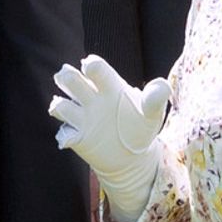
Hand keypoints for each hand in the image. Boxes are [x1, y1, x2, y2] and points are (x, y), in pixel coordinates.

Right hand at [49, 55, 170, 221]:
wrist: (133, 156)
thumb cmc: (141, 127)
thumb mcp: (153, 112)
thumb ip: (156, 97)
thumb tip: (162, 85)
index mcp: (109, 86)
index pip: (96, 69)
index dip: (91, 65)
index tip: (89, 66)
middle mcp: (91, 98)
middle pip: (70, 79)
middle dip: (66, 76)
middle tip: (68, 77)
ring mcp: (82, 118)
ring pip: (61, 105)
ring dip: (59, 105)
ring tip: (65, 109)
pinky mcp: (77, 138)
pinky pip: (64, 133)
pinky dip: (65, 135)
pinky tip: (72, 138)